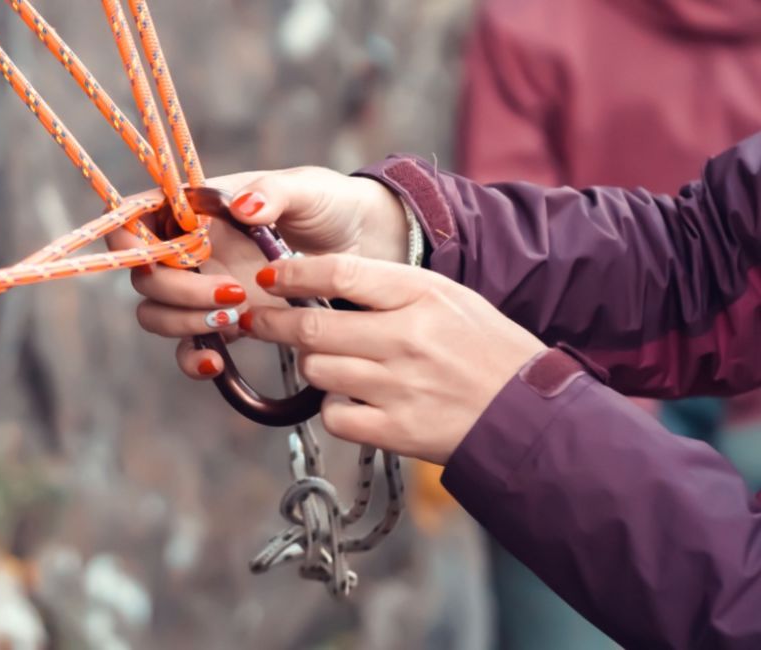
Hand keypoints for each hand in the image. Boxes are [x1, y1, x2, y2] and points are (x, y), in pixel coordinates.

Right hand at [106, 168, 408, 378]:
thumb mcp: (308, 189)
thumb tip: (241, 208)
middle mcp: (191, 249)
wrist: (366, 250)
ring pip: (156, 312)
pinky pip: (186, 348)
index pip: (137, 217)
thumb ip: (272, 192)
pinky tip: (217, 363)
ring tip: (235, 318)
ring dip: (184, 322)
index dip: (130, 236)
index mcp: (197, 208)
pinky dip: (192, 359)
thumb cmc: (331, 206)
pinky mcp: (222, 324)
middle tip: (231, 294)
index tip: (159, 253)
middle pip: (143, 273)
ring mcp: (203, 288)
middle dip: (176, 289)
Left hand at [242, 254, 545, 463]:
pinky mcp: (396, 431)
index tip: (270, 276)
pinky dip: (333, 408)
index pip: (340, 273)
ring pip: (317, 370)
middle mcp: (407, 338)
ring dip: (311, 366)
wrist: (530, 414)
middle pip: (313, 327)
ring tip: (326, 362)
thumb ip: (389, 291)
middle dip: (274, 322)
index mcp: (423, 295)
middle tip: (258, 319)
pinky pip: (334, 415)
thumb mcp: (448, 299)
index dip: (294, 274)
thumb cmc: (486, 350)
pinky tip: (350, 401)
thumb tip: (322, 284)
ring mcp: (399, 387)